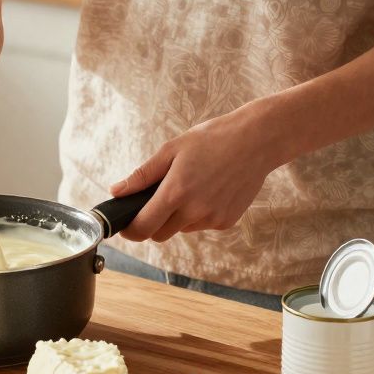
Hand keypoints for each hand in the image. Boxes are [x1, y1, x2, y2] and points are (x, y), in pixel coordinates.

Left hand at [110, 105, 285, 242]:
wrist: (257, 140)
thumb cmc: (212, 139)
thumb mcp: (172, 150)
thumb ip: (142, 175)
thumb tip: (116, 191)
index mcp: (175, 192)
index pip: (143, 227)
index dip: (130, 230)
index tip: (125, 226)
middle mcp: (194, 211)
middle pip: (160, 234)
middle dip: (152, 222)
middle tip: (157, 200)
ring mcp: (213, 219)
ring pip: (182, 229)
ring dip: (177, 217)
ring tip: (191, 186)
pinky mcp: (227, 222)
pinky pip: (202, 225)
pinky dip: (198, 214)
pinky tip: (209, 190)